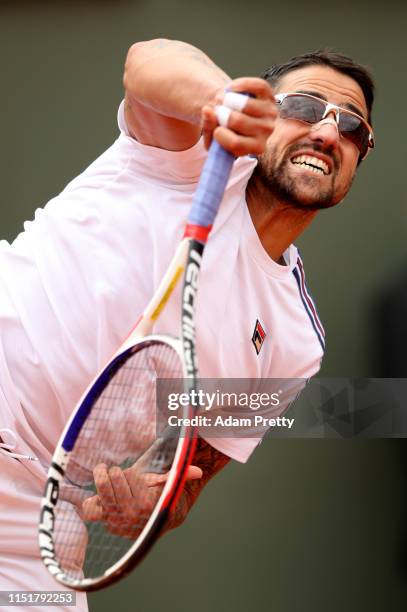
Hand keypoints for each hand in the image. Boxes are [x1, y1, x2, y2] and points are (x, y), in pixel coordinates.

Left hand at [82, 461, 202, 538]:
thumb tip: (198, 471)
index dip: (131, 474)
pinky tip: (99, 494)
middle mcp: (130, 517)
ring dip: (102, 478)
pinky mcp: (105, 523)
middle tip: (120, 471)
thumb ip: (183, 475)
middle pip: (111, 482)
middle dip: (116, 473)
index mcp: (146, 506)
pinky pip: (89, 510)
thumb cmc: (160, 494)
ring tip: (105, 471)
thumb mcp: (170, 483)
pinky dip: (92, 499)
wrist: (152, 517)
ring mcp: (116, 522)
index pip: (129, 478)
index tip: (134, 474)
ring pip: (101, 492)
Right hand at [201, 77, 276, 155]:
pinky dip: (238, 85)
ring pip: (245, 103)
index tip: (215, 131)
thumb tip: (207, 110)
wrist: (236, 115)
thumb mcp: (213, 137)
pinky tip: (231, 90)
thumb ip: (208, 127)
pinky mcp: (269, 95)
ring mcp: (270, 112)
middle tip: (218, 113)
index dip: (219, 134)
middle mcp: (267, 131)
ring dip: (228, 99)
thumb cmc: (225, 131)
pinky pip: (255, 85)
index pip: (235, 142)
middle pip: (237, 120)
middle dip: (221, 114)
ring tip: (223, 103)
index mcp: (256, 147)